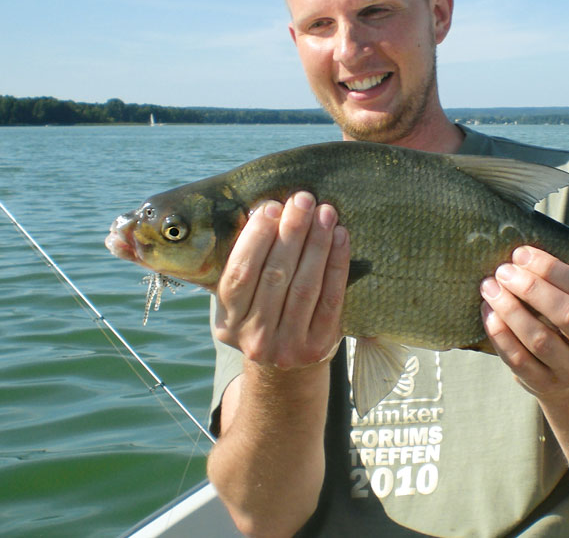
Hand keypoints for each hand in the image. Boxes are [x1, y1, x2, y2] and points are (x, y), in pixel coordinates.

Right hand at [214, 191, 349, 369]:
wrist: (286, 370)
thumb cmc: (263, 317)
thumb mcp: (241, 301)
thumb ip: (245, 266)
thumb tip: (263, 210)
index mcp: (228, 322)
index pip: (239, 273)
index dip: (255, 238)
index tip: (271, 206)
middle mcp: (255, 337)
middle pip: (275, 275)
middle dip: (291, 232)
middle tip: (303, 199)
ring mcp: (288, 345)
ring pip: (305, 285)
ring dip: (317, 243)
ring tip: (325, 212)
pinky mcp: (319, 345)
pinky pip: (331, 297)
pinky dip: (337, 264)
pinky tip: (341, 237)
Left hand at [479, 246, 568, 395]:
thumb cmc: (566, 331)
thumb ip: (559, 286)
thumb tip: (520, 254)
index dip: (550, 268)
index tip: (521, 254)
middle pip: (566, 314)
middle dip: (531, 288)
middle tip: (503, 271)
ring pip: (540, 339)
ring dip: (510, 309)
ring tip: (490, 288)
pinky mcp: (544, 384)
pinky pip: (519, 359)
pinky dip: (500, 334)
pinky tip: (488, 313)